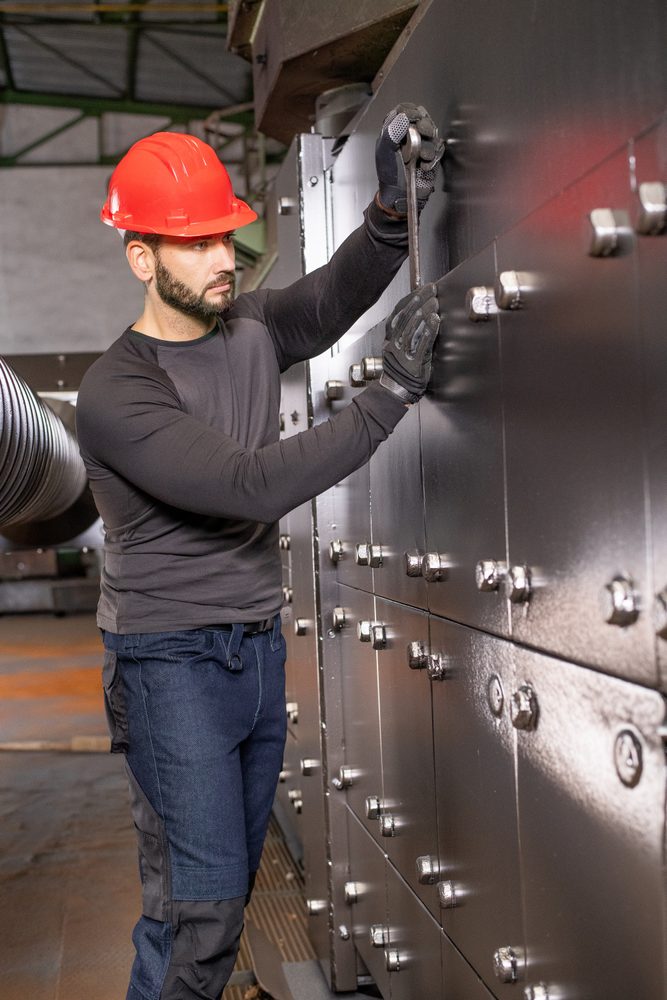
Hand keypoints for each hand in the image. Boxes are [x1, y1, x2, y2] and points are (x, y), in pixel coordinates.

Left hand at [375, 103, 444, 215]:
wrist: (399, 195)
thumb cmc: (389, 173)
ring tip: (421, 156)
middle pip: (422, 117)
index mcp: (395, 129)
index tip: (411, 118)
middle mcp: (409, 134)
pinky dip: (432, 157)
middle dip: (424, 124)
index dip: (409, 111)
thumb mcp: (384, 152)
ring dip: (428, 144)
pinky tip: (424, 165)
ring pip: (432, 133)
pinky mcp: (431, 156)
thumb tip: (402, 117)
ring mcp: (421, 144)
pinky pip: (438, 149)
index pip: (404, 110)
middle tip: (422, 132)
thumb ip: (391, 133)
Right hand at [379, 283, 440, 402]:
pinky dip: (429, 331)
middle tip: (432, 291)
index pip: (399, 311)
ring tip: (434, 302)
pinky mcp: (414, 362)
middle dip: (420, 300)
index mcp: (390, 336)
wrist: (396, 389)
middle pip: (407, 316)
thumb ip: (406, 329)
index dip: (412, 298)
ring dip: (425, 313)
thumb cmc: (400, 367)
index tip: (424, 288)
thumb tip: (422, 309)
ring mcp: (403, 352)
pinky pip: (422, 344)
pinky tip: (435, 320)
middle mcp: (394, 342)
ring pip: (413, 328)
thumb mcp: (398, 345)